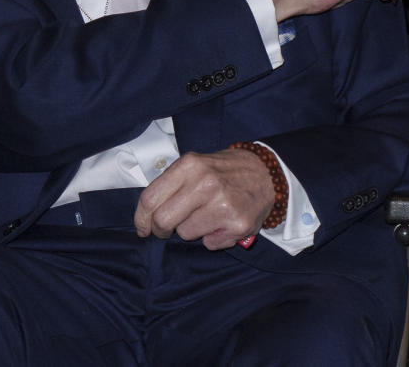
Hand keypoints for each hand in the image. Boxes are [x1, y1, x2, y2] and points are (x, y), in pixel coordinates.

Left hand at [134, 149, 276, 250]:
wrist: (267, 173)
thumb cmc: (224, 171)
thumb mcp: (196, 164)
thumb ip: (171, 183)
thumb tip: (146, 213)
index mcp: (190, 165)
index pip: (150, 198)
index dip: (141, 218)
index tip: (142, 227)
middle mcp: (205, 184)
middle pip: (163, 220)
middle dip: (160, 230)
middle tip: (166, 230)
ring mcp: (223, 205)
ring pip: (185, 233)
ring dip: (191, 230)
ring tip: (207, 215)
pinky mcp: (238, 225)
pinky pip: (209, 244)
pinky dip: (212, 237)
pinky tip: (223, 223)